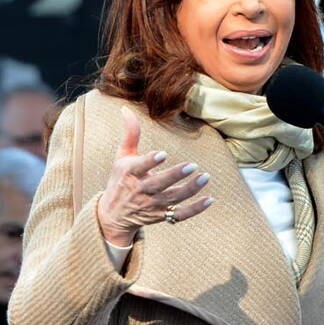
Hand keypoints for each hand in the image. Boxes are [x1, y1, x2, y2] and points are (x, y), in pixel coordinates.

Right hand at [95, 108, 214, 247]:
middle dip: (175, 176)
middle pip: (159, 185)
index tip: (162, 154)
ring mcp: (151, 205)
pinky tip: (209, 199)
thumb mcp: (121, 157)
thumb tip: (126, 108)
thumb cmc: (120, 180)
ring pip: (172, 199)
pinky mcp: (160, 215)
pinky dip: (194, 210)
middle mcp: (140, 191)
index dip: (150, 162)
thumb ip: (130, 134)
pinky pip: (179, 215)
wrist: (113, 215)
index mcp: (129, 174)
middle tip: (192, 165)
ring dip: (190, 190)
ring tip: (205, 177)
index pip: (139, 168)